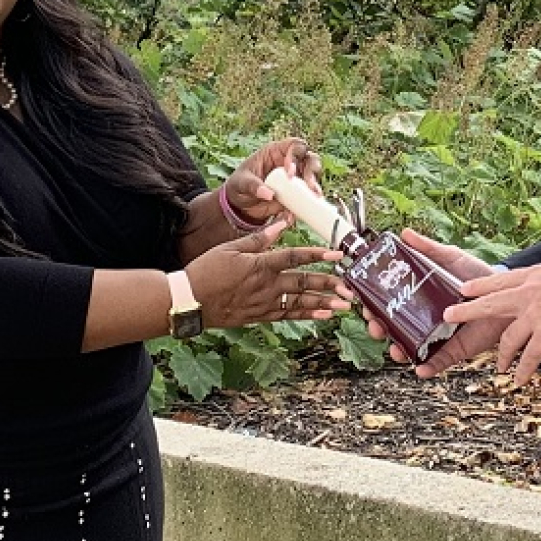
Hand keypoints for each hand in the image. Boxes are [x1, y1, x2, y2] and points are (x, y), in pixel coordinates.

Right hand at [186, 221, 352, 326]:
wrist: (189, 301)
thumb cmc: (206, 271)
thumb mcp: (230, 248)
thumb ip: (259, 238)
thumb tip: (282, 224)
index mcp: (260, 264)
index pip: (295, 257)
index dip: (318, 254)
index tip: (338, 254)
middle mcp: (266, 285)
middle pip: (304, 283)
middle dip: (329, 284)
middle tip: (350, 287)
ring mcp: (264, 303)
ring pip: (300, 302)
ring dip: (324, 303)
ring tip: (344, 305)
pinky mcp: (260, 316)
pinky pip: (288, 315)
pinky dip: (307, 315)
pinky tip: (323, 315)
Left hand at [221, 137, 322, 229]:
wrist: (239, 207)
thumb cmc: (238, 187)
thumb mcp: (241, 183)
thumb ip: (253, 186)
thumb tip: (268, 194)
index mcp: (274, 152)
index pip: (293, 145)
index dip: (296, 155)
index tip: (290, 173)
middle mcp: (288, 162)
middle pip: (309, 158)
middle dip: (312, 169)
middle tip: (308, 184)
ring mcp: (294, 178)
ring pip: (312, 175)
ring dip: (315, 184)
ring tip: (314, 195)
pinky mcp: (295, 194)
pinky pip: (307, 195)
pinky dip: (310, 200)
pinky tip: (311, 206)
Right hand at [365, 229, 501, 375]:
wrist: (505, 292)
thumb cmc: (475, 275)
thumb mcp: (449, 257)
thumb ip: (428, 248)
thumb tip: (404, 234)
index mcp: (418, 298)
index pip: (388, 304)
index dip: (373, 306)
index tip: (364, 305)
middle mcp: (423, 318)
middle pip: (393, 328)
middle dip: (379, 330)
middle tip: (376, 327)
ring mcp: (437, 336)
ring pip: (410, 348)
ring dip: (397, 351)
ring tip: (394, 350)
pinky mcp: (454, 350)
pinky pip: (438, 363)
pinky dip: (427, 369)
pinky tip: (419, 369)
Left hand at [444, 261, 540, 384]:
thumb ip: (535, 281)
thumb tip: (526, 287)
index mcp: (529, 279)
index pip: (498, 281)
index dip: (478, 286)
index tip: (463, 289)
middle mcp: (526, 297)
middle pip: (490, 304)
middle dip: (467, 312)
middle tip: (449, 316)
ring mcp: (534, 317)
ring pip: (508, 340)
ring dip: (503, 356)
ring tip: (501, 366)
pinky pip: (528, 358)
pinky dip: (522, 370)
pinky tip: (519, 379)